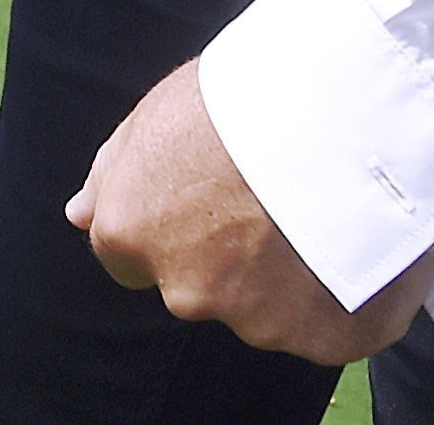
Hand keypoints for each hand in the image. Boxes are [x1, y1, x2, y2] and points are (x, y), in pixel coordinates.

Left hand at [71, 59, 433, 363]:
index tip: (207, 197)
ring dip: (284, 278)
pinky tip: (355, 247)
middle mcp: (183, 289)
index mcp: (131, 230)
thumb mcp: (158, 114)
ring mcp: (255, 321)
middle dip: (225, 256)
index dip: (168, 225)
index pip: (125, 256)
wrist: (343, 110)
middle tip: (271, 200)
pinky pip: (326, 327)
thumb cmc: (245, 96)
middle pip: (197, 286)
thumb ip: (113, 174)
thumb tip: (78, 216)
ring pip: (263, 309)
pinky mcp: (322, 338)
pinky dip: (338, 300)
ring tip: (319, 213)